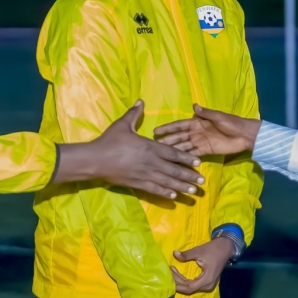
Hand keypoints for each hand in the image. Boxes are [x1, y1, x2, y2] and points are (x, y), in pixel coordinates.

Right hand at [53, 101, 203, 198]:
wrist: (95, 159)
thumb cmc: (109, 141)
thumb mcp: (122, 124)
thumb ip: (134, 114)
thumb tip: (140, 101)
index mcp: (149, 147)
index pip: (173, 153)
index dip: (186, 158)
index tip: (198, 162)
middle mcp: (150, 162)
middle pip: (174, 169)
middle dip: (189, 175)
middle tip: (203, 181)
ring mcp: (144, 174)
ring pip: (167, 182)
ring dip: (181, 186)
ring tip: (194, 191)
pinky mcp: (136, 183)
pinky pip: (154, 189)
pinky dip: (164, 193)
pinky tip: (174, 197)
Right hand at [153, 105, 260, 156]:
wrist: (244, 135)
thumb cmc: (232, 123)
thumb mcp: (219, 116)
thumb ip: (206, 113)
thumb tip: (194, 105)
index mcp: (197, 122)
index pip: (179, 125)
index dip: (168, 128)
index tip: (156, 131)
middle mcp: (195, 132)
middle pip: (179, 137)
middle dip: (167, 141)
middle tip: (155, 146)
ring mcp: (200, 142)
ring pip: (183, 147)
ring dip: (173, 150)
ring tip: (161, 156)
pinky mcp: (205, 151)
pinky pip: (193, 155)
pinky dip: (185, 158)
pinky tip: (176, 162)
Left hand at [171, 238, 234, 294]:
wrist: (225, 248)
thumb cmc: (213, 249)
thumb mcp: (199, 251)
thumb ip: (186, 255)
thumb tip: (174, 254)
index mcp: (207, 279)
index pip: (189, 287)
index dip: (178, 285)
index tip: (170, 278)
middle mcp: (208, 285)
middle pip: (189, 288)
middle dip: (178, 282)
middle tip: (169, 273)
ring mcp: (208, 284)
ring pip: (191, 287)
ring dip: (181, 282)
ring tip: (172, 273)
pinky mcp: (207, 282)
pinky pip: (194, 284)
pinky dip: (186, 281)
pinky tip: (179, 275)